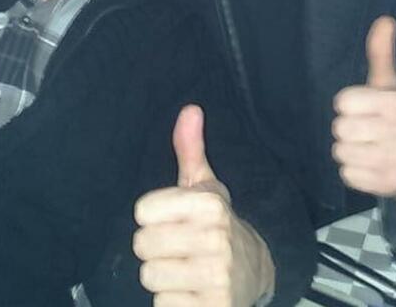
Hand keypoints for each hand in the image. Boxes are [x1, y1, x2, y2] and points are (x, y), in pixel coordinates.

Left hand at [133, 104, 274, 305]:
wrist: (254, 270)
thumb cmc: (216, 222)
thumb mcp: (204, 185)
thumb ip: (189, 149)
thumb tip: (190, 108)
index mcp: (210, 204)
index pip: (142, 211)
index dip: (152, 216)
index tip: (172, 218)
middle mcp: (215, 238)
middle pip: (141, 244)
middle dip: (155, 248)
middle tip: (177, 247)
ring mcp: (216, 277)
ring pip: (150, 277)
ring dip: (162, 277)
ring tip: (184, 269)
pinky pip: (163, 306)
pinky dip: (172, 302)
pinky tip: (190, 292)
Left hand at [332, 16, 395, 219]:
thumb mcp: (390, 85)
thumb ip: (381, 54)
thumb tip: (384, 20)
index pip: (341, 102)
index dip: (348, 106)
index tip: (365, 110)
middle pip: (338, 128)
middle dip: (348, 130)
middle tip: (367, 131)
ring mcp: (395, 159)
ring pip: (340, 151)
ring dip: (349, 151)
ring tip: (369, 148)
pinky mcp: (388, 184)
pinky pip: (346, 174)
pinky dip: (354, 172)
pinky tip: (370, 166)